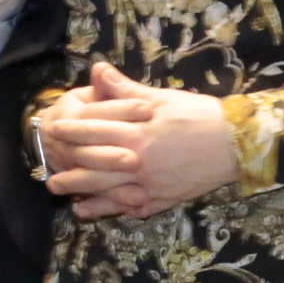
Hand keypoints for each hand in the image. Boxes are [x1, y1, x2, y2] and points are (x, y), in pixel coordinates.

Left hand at [36, 62, 238, 219]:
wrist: (234, 143)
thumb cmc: (198, 115)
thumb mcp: (160, 98)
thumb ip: (124, 90)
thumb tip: (97, 70)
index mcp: (136, 133)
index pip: (93, 132)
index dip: (71, 131)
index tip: (53, 130)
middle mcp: (138, 162)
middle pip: (94, 168)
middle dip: (70, 171)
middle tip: (48, 175)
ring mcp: (150, 184)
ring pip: (109, 193)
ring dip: (86, 197)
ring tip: (67, 200)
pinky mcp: (164, 198)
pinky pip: (135, 208)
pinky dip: (116, 211)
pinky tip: (102, 212)